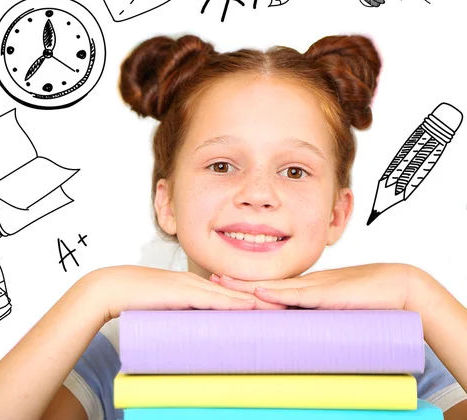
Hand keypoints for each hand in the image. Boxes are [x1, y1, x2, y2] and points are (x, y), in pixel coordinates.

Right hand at [87, 265, 285, 322]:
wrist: (114, 287)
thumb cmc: (137, 299)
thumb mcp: (166, 308)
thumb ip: (183, 316)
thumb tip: (196, 334)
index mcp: (196, 286)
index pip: (230, 294)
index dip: (253, 299)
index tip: (275, 307)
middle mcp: (198, 282)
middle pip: (236, 291)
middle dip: (262, 299)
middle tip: (289, 306)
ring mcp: (191, 285)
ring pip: (229, 294)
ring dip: (254, 301)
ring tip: (278, 308)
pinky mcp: (182, 292)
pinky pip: (211, 298)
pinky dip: (231, 302)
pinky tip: (247, 306)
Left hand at [210, 263, 415, 310]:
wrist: (398, 286)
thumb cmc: (368, 298)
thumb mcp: (335, 308)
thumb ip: (316, 313)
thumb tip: (297, 330)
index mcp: (305, 289)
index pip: (269, 289)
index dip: (245, 288)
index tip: (222, 287)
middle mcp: (305, 286)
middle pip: (265, 285)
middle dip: (237, 285)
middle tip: (211, 280)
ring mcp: (315, 288)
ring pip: (275, 288)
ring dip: (248, 288)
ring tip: (223, 285)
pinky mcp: (328, 294)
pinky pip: (298, 294)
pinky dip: (278, 294)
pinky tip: (260, 293)